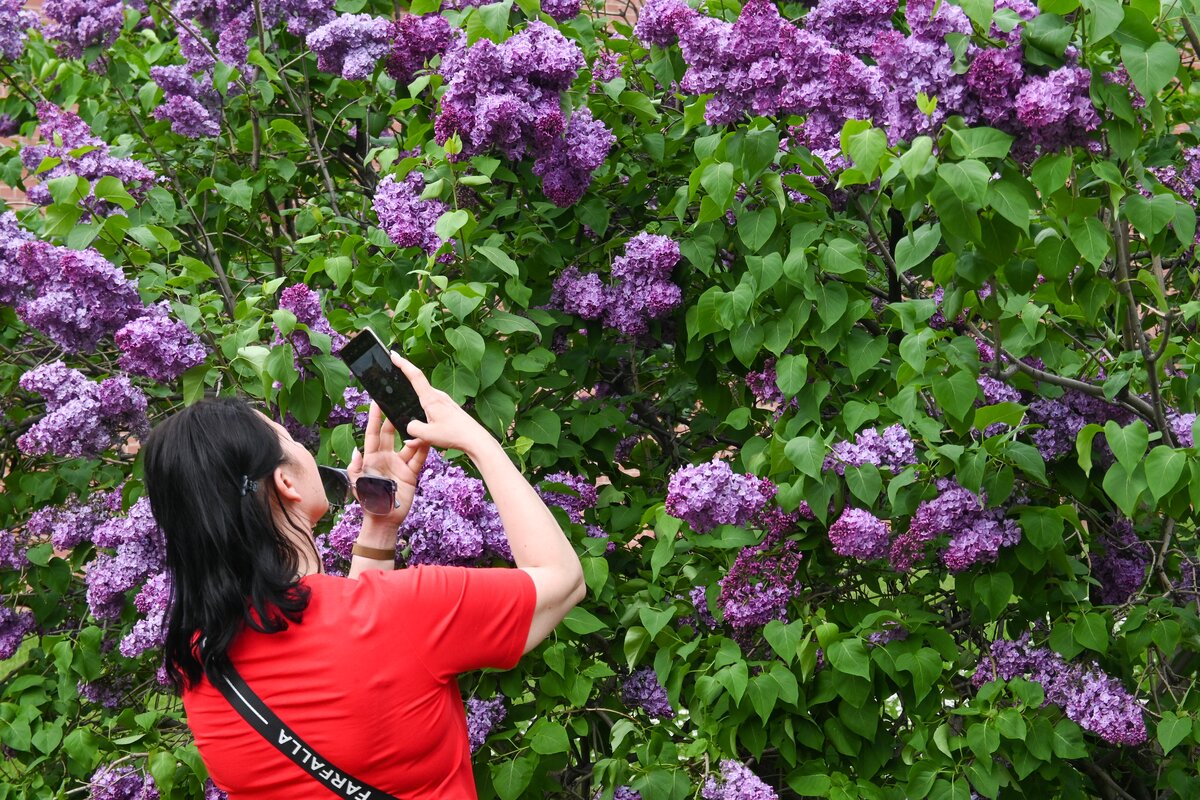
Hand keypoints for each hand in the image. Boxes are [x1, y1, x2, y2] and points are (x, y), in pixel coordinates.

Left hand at [348, 401, 428, 527]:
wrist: (382, 520)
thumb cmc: (367, 502)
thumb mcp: (357, 484)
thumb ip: (355, 468)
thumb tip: (355, 451)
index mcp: (371, 458)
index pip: (373, 434)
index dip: (374, 418)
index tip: (376, 402)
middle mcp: (386, 458)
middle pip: (390, 434)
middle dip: (394, 419)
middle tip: (400, 404)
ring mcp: (399, 465)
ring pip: (408, 445)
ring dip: (413, 435)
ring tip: (420, 422)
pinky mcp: (410, 473)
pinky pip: (418, 459)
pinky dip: (423, 450)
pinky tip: (429, 440)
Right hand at [389, 352, 494, 456]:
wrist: (475, 439)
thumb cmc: (455, 435)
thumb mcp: (428, 435)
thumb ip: (413, 429)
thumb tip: (409, 426)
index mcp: (431, 399)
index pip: (415, 376)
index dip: (403, 364)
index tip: (394, 355)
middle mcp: (438, 396)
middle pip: (418, 384)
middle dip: (406, 379)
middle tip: (395, 371)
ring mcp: (445, 401)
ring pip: (425, 398)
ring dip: (416, 401)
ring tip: (407, 404)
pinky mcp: (449, 408)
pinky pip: (432, 406)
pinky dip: (425, 410)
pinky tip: (425, 423)